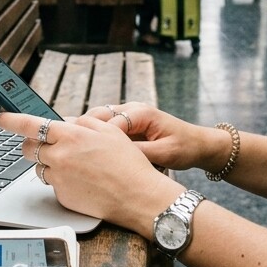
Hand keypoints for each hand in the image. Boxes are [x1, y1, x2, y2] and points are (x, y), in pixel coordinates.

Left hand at [0, 111, 180, 229]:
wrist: (137, 196)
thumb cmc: (128, 163)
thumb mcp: (109, 131)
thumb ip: (83, 123)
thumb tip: (66, 122)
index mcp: (71, 135)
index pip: (30, 124)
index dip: (11, 120)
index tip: (0, 118)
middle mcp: (60, 156)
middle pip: (28, 148)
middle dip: (31, 145)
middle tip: (46, 145)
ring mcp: (59, 178)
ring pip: (41, 167)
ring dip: (50, 164)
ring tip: (77, 166)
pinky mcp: (62, 197)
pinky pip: (54, 185)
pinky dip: (63, 181)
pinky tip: (83, 182)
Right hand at [83, 102, 223, 171]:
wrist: (198, 144)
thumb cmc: (184, 148)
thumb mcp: (165, 154)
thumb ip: (140, 153)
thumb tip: (115, 157)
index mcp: (141, 113)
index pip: (109, 123)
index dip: (95, 138)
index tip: (83, 153)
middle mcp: (132, 109)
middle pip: (98, 115)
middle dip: (83, 131)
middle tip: (69, 148)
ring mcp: (128, 114)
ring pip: (98, 119)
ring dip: (86, 132)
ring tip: (71, 148)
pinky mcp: (127, 123)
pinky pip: (104, 126)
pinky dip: (93, 135)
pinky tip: (83, 148)